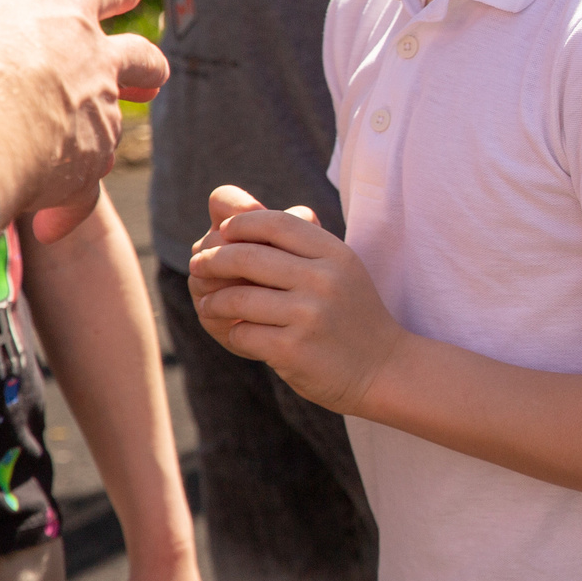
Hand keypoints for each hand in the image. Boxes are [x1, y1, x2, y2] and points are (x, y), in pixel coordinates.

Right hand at [0, 0, 165, 233]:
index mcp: (68, 9)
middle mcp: (97, 60)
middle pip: (143, 56)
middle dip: (143, 64)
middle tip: (145, 77)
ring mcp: (98, 116)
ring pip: (116, 122)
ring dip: (102, 130)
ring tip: (85, 143)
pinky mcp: (84, 168)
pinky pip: (82, 193)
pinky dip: (66, 206)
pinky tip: (47, 226)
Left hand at [189, 186, 403, 414]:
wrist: (383, 369)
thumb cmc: (349, 314)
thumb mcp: (338, 269)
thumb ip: (299, 241)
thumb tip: (233, 211)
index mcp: (336, 255)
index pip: (277, 223)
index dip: (242, 222)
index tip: (224, 230)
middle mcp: (325, 280)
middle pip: (248, 256)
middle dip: (213, 258)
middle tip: (198, 264)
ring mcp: (310, 315)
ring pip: (238, 296)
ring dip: (213, 301)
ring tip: (209, 304)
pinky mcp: (294, 349)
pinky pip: (242, 332)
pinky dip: (233, 333)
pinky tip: (239, 333)